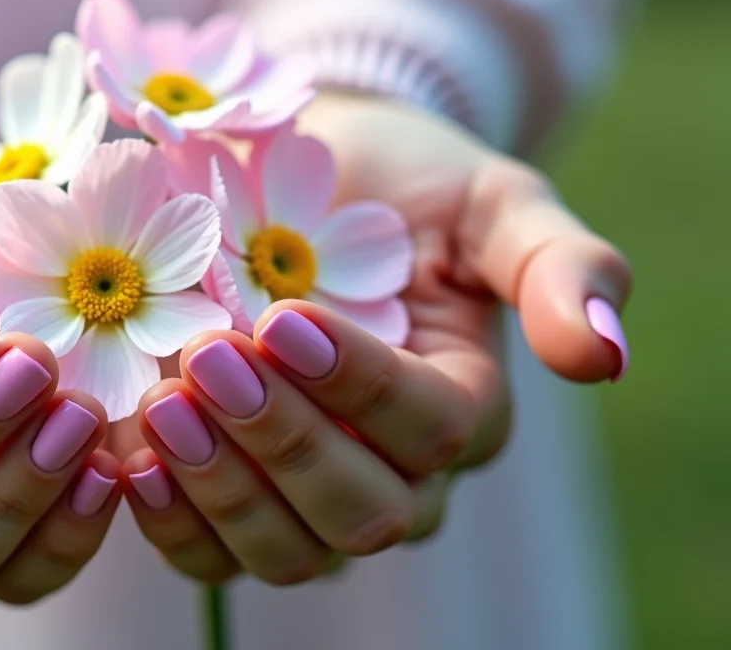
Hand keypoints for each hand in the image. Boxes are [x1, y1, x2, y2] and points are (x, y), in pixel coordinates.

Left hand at [120, 91, 629, 584]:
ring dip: (222, 486)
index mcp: (464, 411)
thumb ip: (558, 265)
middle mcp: (395, 475)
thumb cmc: (403, 187)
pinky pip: (208, 554)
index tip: (285, 317)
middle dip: (286, 441)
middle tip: (212, 359)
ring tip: (163, 405)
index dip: (360, 385)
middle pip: (362, 512)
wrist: (301, 181)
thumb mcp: (490, 201)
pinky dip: (171, 520)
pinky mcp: (232, 497)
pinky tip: (130, 460)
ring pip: (286, 550)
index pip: (430, 430)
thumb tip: (603, 355)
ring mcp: (308, 498)